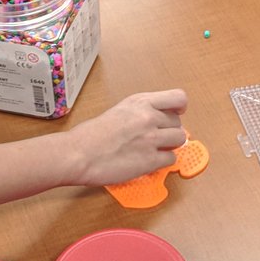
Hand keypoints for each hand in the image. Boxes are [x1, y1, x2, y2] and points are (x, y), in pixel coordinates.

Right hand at [68, 89, 187, 186]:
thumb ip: (140, 113)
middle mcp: (148, 117)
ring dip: (169, 146)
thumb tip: (156, 122)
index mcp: (140, 102)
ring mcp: (151, 138)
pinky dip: (163, 162)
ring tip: (154, 149)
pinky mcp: (150, 160)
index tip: (175, 114)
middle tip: (156, 138)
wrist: (79, 154)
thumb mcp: (119, 111)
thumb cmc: (91, 135)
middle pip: (178, 122)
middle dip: (169, 131)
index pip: (178, 98)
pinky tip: (148, 161)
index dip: (179, 107)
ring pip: (180, 140)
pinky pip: (171, 160)